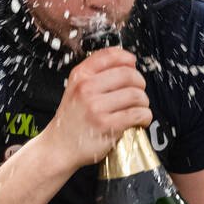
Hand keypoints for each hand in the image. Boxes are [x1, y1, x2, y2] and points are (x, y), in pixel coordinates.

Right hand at [46, 46, 150, 169]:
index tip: (132, 65)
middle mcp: (86, 88)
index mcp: (80, 76)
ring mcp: (96, 107)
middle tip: (138, 92)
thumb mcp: (74, 89)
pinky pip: (137, 114)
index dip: (127, 59)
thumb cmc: (70, 120)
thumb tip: (127, 64)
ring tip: (139, 108)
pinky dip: (145, 117)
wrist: (58, 147)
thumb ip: (95, 75)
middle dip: (140, 83)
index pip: (110, 56)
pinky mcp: (106, 125)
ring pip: (136, 95)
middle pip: (129, 75)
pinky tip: (140, 120)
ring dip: (143, 102)